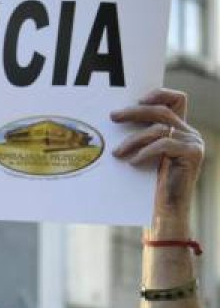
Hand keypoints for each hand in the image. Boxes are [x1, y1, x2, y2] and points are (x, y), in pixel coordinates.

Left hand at [110, 88, 204, 233]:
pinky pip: (164, 144)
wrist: (164, 212)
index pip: (177, 99)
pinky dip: (145, 151)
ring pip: (159, 128)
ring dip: (133, 139)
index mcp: (179, 129)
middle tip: (113, 116)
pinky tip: (132, 162)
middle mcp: (189, 132)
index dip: (159, 94)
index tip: (137, 99)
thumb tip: (115, 118)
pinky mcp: (193, 154)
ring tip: (117, 153)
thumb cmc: (148, 186)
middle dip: (134, 111)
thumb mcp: (143, 156)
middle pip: (162, 111)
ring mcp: (193, 142)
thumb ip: (140, 138)